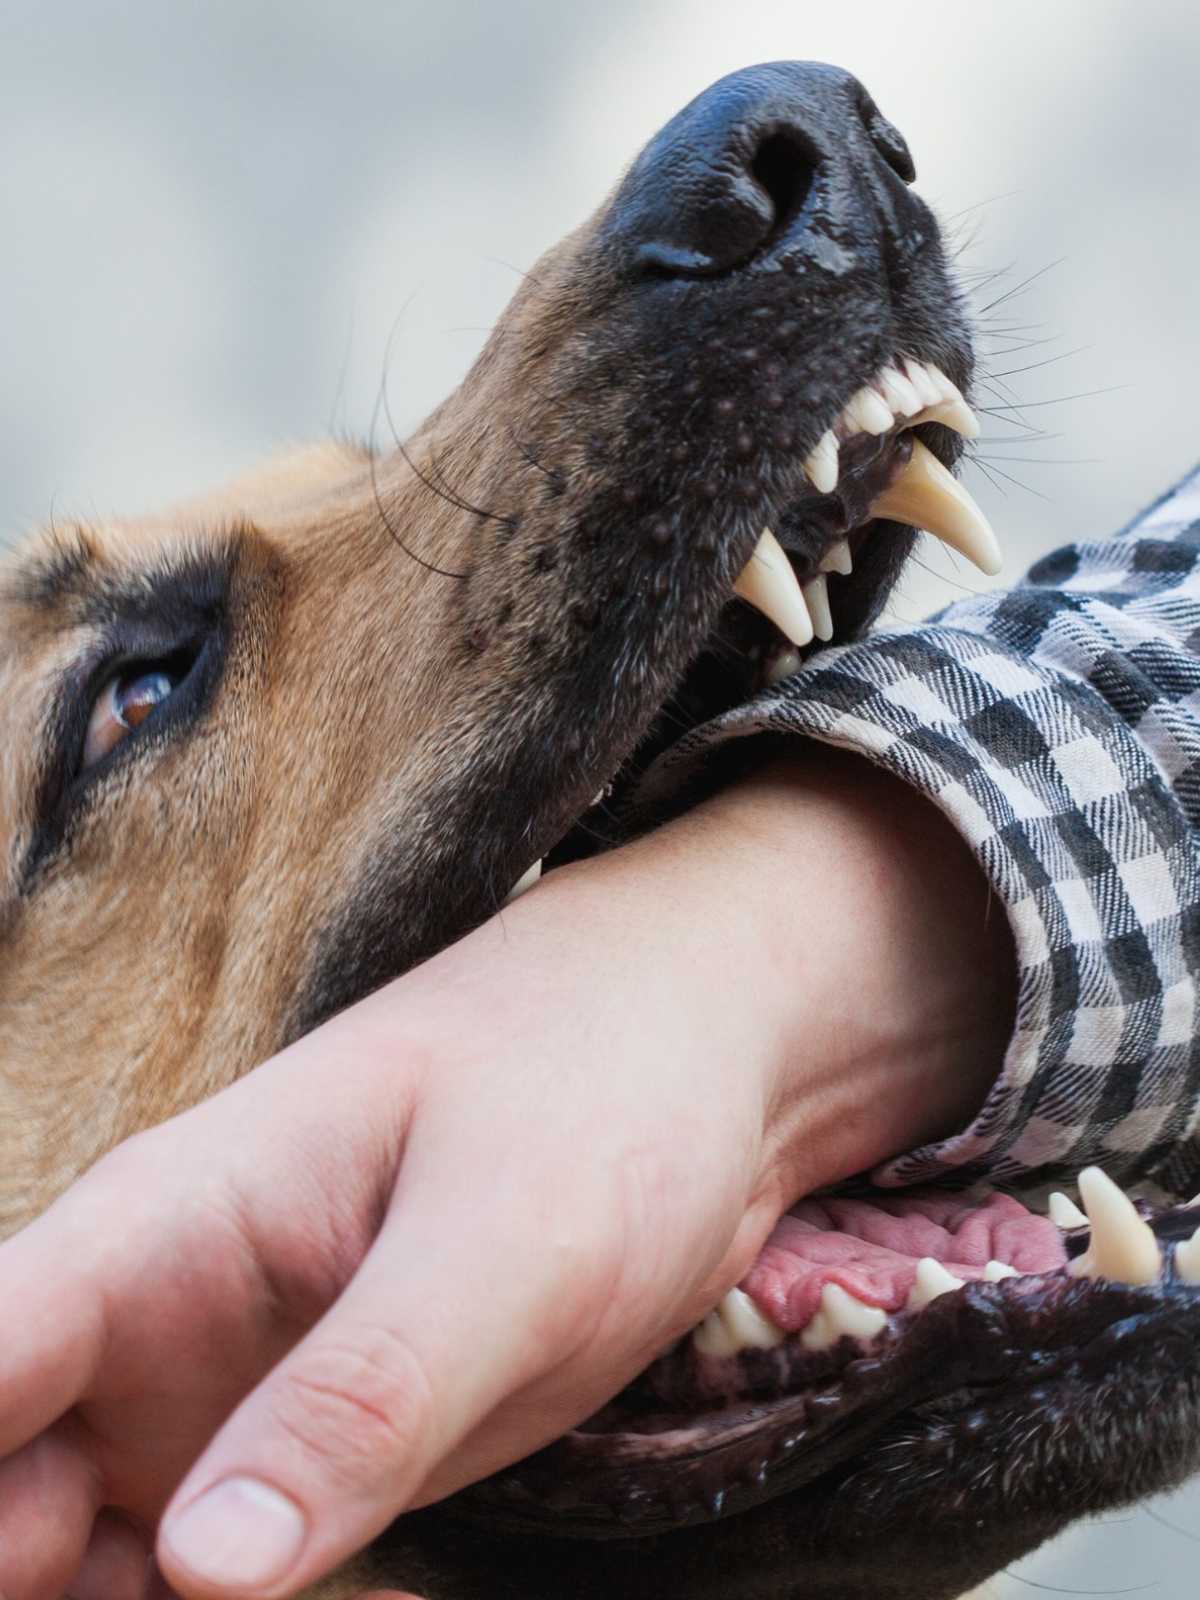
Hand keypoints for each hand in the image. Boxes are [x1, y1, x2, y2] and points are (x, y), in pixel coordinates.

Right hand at [0, 751, 1011, 1599]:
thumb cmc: (601, 1088)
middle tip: (148, 1584)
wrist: (705, 1063)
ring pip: (76, 1554)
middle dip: (25, 1567)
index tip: (50, 1541)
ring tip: (285, 1580)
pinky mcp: (314, 1454)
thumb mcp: (506, 1237)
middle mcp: (158, 1323)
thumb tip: (197, 1575)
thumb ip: (363, 1391)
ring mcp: (229, 1397)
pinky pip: (207, 1574)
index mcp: (161, 1227)